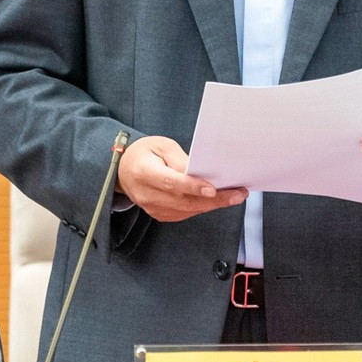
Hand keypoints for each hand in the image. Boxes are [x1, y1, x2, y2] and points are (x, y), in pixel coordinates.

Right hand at [118, 135, 246, 222]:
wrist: (123, 170)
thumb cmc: (144, 154)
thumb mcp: (162, 146)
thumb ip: (180, 160)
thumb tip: (201, 174)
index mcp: (144, 172)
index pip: (171, 183)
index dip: (193, 187)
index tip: (213, 189)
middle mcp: (146, 194)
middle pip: (184, 201)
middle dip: (214, 199)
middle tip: (237, 194)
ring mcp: (152, 208)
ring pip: (187, 210)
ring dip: (212, 204)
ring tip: (233, 196)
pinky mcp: (158, 215)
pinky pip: (184, 214)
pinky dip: (201, 207)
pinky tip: (215, 200)